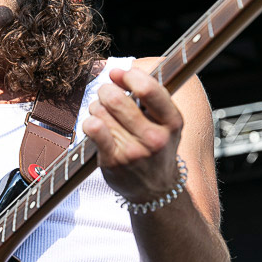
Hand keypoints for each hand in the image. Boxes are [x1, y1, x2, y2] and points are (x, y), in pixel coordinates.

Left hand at [82, 66, 183, 202]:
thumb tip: (117, 71)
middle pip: (116, 99)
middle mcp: (155, 138)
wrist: (155, 190)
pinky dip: (89, 123)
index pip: (149, 89)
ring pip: (100, 112)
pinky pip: (93, 129)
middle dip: (105, 91)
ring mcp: (134, 152)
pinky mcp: (113, 162)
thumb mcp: (166, 123)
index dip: (129, 76)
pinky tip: (93, 125)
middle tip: (106, 96)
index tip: (119, 74)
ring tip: (103, 116)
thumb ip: (148, 97)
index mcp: (172, 122)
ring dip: (96, 109)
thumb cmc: (156, 148)